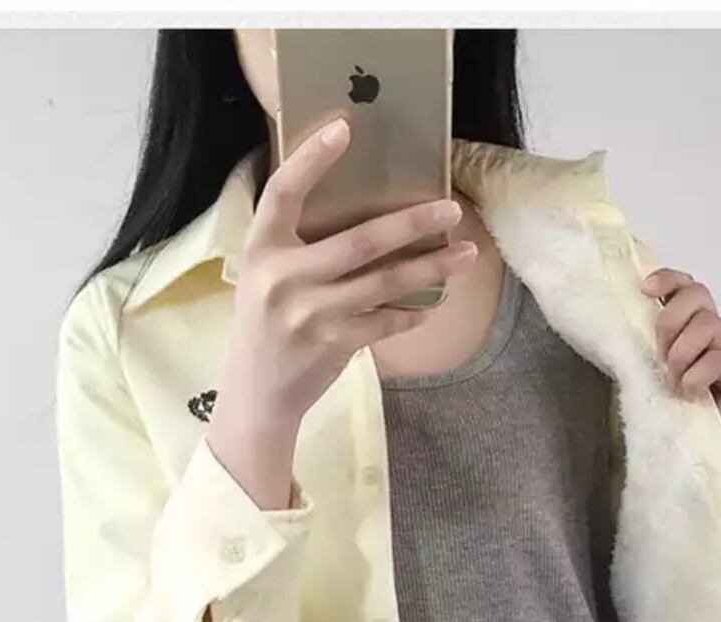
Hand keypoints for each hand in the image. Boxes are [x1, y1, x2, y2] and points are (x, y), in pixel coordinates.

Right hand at [210, 116, 477, 458]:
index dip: (311, 159)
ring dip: (431, 268)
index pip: (282, 192)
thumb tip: (364, 211)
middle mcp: (284, 277)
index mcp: (261, 249)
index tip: (344, 129)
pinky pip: (387, 321)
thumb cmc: (266, 326)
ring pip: (384, 282)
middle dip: (412, 223)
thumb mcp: (264, 277)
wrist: (256, 394)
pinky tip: (435, 302)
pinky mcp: (334, 344)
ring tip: (465, 253)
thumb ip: (297, 246)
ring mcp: (311, 313)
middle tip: (450, 208)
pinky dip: (414, 312)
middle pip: (359, 240)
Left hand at [640, 268, 720, 454]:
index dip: (668, 280)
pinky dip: (699, 373)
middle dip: (671, 318)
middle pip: (699, 296)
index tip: (645, 290)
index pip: (685, 288)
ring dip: (682, 352)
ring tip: (673, 382)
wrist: (684, 462)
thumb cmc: (662, 420)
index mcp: (687, 331)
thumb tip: (628, 312)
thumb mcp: (643, 375)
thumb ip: (643, 345)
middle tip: (659, 354)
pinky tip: (689, 393)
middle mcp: (713, 338)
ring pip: (709, 324)